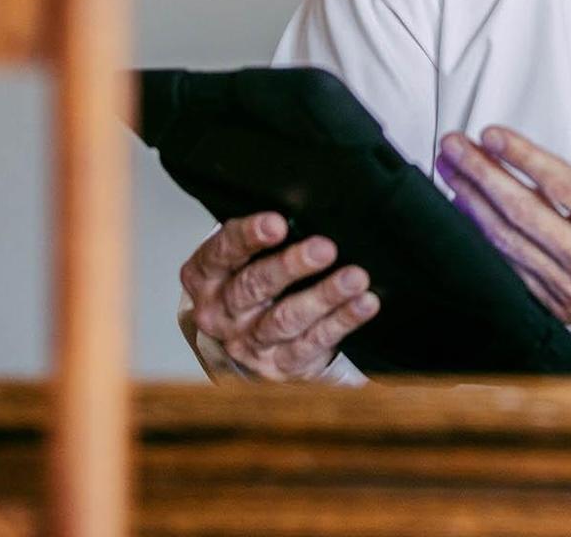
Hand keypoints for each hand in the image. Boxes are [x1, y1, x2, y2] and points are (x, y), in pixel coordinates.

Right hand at [177, 212, 378, 380]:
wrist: (244, 344)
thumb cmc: (250, 283)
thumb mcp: (244, 256)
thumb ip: (264, 235)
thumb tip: (310, 205)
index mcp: (206, 276)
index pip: (223, 251)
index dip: (249, 237)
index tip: (277, 224)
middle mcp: (221, 312)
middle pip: (253, 287)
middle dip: (291, 266)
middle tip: (324, 248)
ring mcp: (249, 342)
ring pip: (286, 319)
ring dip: (324, 296)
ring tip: (355, 278)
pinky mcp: (281, 365)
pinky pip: (314, 342)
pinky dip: (342, 321)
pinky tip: (364, 303)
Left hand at [436, 88, 570, 364]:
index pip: (561, 186)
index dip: (522, 158)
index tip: (494, 136)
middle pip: (522, 212)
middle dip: (482, 175)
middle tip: (456, 148)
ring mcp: (570, 288)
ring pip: (509, 242)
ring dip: (474, 205)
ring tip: (452, 174)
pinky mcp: (559, 304)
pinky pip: (513, 268)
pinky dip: (487, 240)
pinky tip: (470, 216)